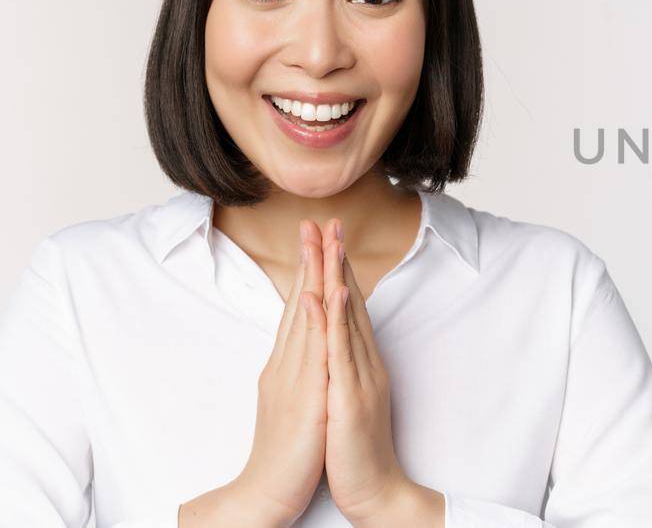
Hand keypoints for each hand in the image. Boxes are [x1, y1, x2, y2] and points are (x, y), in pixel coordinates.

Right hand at [192, 221, 329, 526]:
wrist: (268, 492)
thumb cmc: (287, 450)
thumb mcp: (295, 399)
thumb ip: (300, 369)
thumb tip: (306, 345)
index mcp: (289, 364)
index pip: (300, 309)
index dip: (310, 272)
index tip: (318, 238)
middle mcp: (288, 364)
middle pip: (299, 303)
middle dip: (310, 261)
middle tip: (317, 220)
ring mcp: (295, 378)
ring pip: (306, 318)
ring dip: (314, 277)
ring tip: (321, 242)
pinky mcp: (306, 398)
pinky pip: (313, 353)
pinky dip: (316, 321)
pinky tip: (319, 296)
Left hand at [320, 218, 443, 525]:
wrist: (375, 490)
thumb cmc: (355, 450)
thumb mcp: (345, 400)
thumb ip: (342, 369)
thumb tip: (332, 345)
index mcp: (360, 363)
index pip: (347, 308)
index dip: (337, 270)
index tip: (326, 238)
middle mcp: (364, 363)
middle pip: (349, 302)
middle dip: (337, 260)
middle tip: (328, 221)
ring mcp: (359, 377)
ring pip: (346, 317)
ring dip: (336, 276)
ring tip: (328, 242)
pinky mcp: (350, 397)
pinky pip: (340, 352)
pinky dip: (334, 320)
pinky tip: (328, 294)